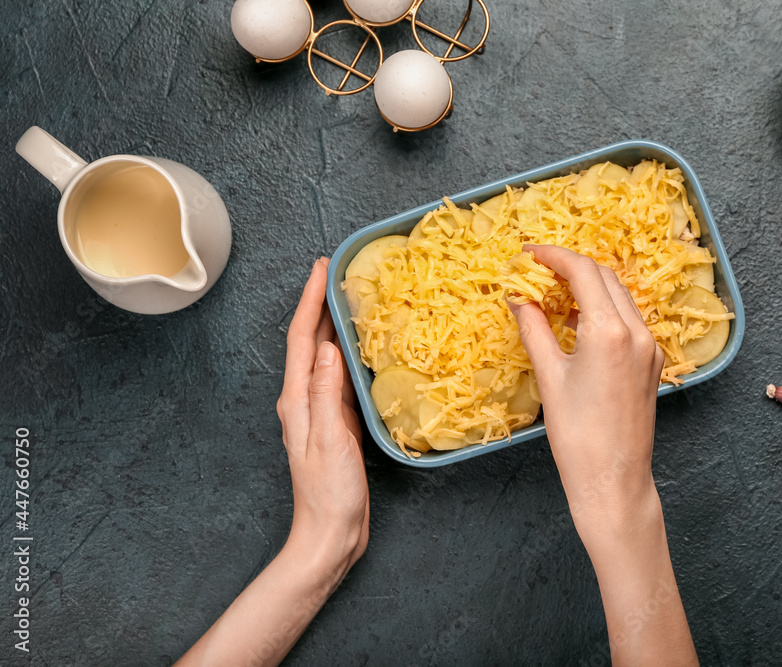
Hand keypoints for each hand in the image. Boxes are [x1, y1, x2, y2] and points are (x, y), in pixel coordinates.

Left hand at [277, 257, 368, 574]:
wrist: (331, 533)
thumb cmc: (328, 493)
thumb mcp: (329, 438)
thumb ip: (327, 392)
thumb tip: (328, 346)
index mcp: (297, 400)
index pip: (300, 339)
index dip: (310, 300)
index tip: (321, 266)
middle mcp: (305, 399)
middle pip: (310, 342)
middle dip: (321, 303)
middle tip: (339, 271)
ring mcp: (321, 411)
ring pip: (326, 357)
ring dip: (335, 325)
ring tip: (353, 298)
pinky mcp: (338, 422)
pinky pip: (342, 377)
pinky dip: (351, 354)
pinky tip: (366, 348)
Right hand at [509, 245, 697, 665]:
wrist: (614, 482)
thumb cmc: (577, 436)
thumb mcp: (550, 377)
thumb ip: (534, 329)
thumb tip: (518, 298)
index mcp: (610, 331)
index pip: (582, 272)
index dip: (553, 256)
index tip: (528, 254)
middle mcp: (638, 332)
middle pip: (604, 277)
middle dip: (571, 267)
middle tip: (537, 270)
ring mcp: (650, 348)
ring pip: (620, 297)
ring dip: (588, 287)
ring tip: (552, 293)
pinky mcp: (652, 364)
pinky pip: (629, 320)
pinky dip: (603, 310)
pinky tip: (577, 322)